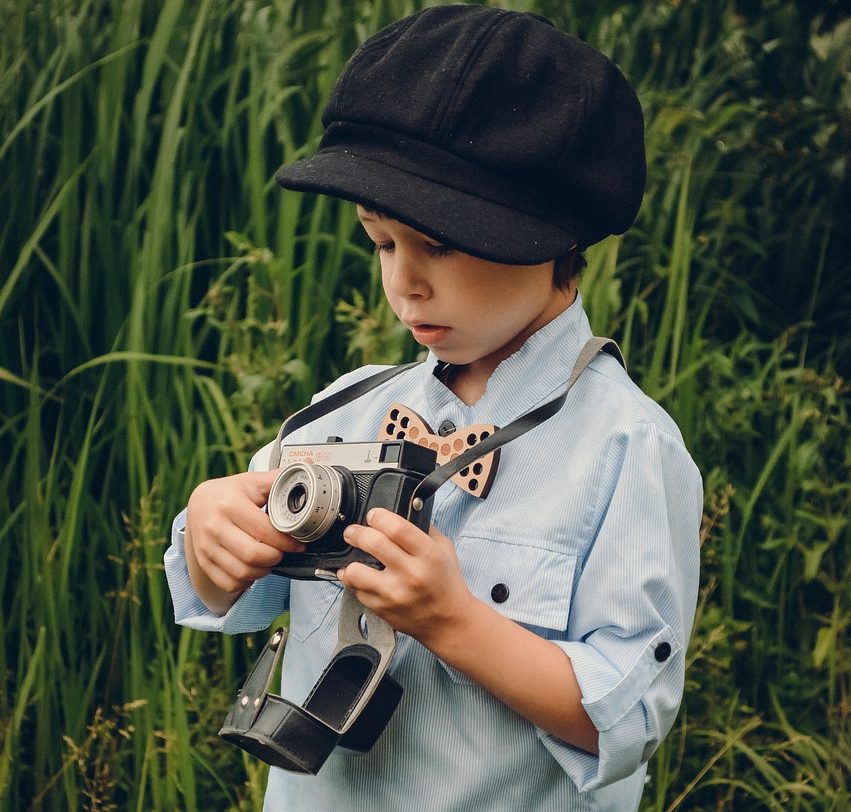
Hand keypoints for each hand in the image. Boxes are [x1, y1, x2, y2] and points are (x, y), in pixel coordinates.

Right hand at [185, 470, 304, 612]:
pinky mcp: (203, 561)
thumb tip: (306, 473)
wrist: (199, 503)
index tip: (299, 545)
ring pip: (242, 572)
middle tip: (283, 552)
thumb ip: (277, 480)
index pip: (264, 531)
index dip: (287, 542)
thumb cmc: (231, 493)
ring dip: (263, 571)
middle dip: (276, 558)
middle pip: (253, 555)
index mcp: (230, 504)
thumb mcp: (252, 482)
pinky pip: (229, 583)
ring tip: (270, 560)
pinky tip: (253, 570)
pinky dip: (246, 582)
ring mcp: (206, 546)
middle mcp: (214, 526)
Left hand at [336, 508, 472, 645]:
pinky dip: (355, 582)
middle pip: (372, 543)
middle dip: (356, 533)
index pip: (396, 528)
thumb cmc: (446, 583)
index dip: (379, 517)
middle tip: (352, 532)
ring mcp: (394, 594)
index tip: (373, 515)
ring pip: (356, 571)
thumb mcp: (444, 549)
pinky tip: (361, 578)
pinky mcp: (382, 609)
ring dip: (350, 561)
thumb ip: (424, 529)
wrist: (449, 622)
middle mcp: (410, 574)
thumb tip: (402, 510)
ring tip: (353, 558)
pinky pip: (356, 591)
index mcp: (428, 555)